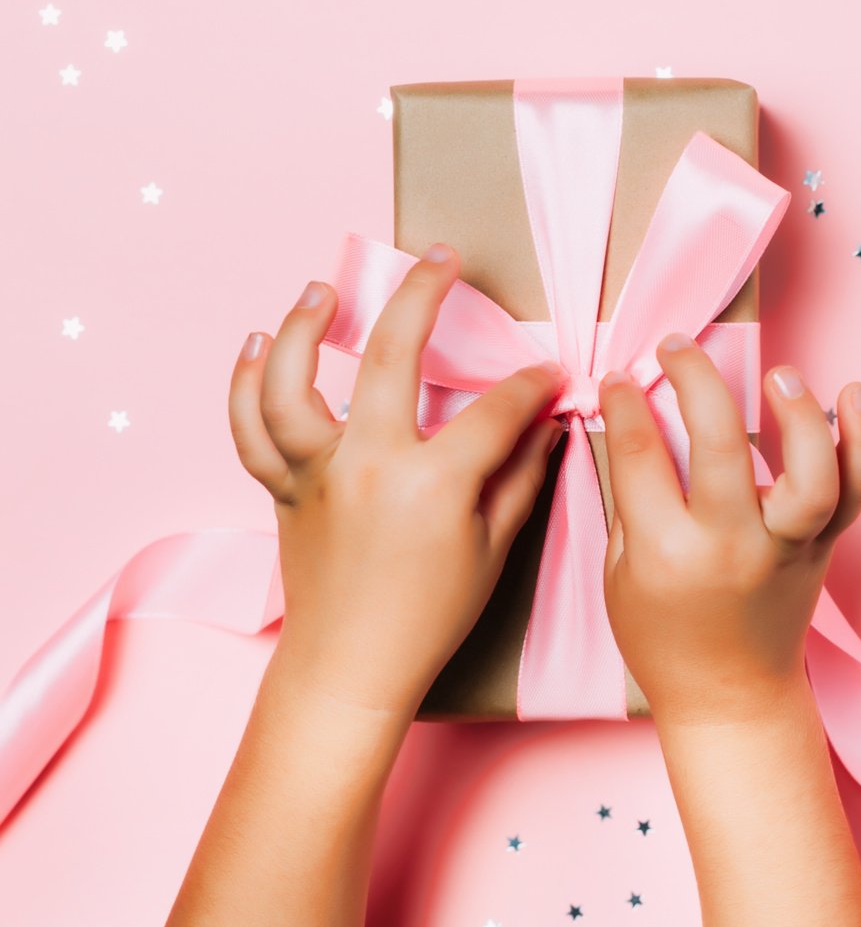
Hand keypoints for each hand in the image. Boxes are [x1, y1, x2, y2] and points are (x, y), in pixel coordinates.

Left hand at [228, 243, 566, 717]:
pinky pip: (250, 428)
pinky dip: (246, 383)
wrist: (351, 668)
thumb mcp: (493, 549)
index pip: (495, 410)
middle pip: (390, 356)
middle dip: (423, 295)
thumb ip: (520, 475)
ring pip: (292, 384)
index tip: (548, 371)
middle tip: (442, 258)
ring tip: (321, 290)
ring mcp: (317, 473)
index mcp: (431, 484)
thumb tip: (547, 421)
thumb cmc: (428, 616)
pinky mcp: (284, 487)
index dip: (530, 385)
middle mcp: (366, 465)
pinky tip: (260, 344)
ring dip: (303, 328)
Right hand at [599, 336, 860, 726]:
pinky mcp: (822, 550)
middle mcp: (731, 548)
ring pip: (809, 478)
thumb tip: (630, 416)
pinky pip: (855, 493)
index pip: (641, 456)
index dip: (626, 403)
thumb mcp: (621, 572)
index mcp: (668, 554)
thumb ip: (630, 497)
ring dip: (799, 417)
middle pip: (720, 447)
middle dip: (694, 381)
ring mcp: (785, 548)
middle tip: (677, 346)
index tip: (622, 375)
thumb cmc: (664, 637)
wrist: (731, 698)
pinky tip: (856, 393)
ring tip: (779, 374)